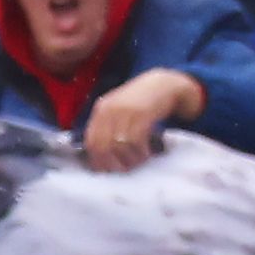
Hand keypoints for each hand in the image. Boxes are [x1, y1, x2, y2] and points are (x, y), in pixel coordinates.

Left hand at [82, 69, 200, 169]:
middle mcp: (110, 109)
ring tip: (138, 160)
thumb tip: (100, 156)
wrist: (163, 83)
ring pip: (119, 146)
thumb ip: (107, 126)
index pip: (90, 141)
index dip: (97, 160)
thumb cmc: (140, 101)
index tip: (107, 170)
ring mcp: (125, 111)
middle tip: (124, 168)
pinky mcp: (142, 113)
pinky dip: (140, 151)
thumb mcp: (118, 109)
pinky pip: (135, 140)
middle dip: (112, 163)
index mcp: (101, 109)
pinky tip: (146, 153)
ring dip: (129, 159)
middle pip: (102, 146)